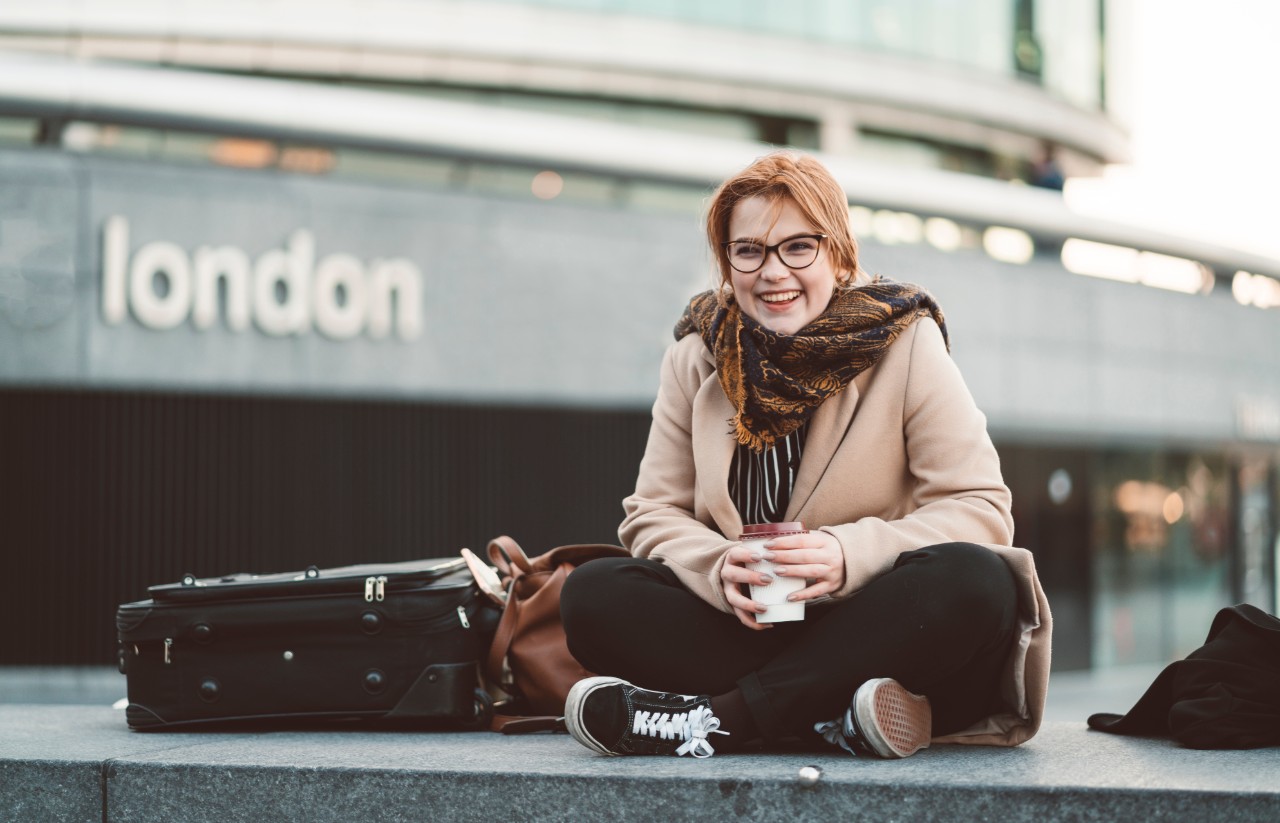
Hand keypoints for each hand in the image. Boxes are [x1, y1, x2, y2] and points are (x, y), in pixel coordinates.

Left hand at [719, 531, 844, 629]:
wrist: (853, 560)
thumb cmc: (829, 549)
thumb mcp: (820, 539)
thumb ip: (803, 539)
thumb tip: (775, 539)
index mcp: (825, 541)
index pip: (802, 540)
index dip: (784, 542)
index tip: (768, 544)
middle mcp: (829, 555)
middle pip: (804, 555)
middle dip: (784, 555)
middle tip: (768, 557)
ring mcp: (832, 571)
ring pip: (810, 571)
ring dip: (792, 571)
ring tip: (776, 571)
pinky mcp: (832, 585)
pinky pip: (816, 591)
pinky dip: (803, 594)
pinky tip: (789, 597)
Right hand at [720, 544, 776, 630]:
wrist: (734, 569)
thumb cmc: (750, 559)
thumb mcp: (753, 551)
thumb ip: (767, 551)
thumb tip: (791, 551)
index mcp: (733, 558)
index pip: (735, 553)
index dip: (745, 555)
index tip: (759, 557)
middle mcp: (727, 573)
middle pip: (733, 574)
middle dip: (750, 577)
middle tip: (768, 580)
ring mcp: (728, 589)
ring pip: (733, 598)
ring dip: (748, 604)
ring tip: (764, 608)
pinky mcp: (733, 604)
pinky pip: (740, 615)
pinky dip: (752, 622)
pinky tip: (767, 624)